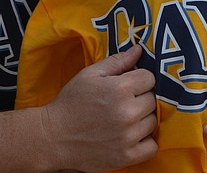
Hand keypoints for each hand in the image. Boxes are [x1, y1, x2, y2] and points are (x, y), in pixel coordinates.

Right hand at [44, 45, 156, 171]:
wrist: (54, 137)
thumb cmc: (71, 102)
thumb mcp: (89, 75)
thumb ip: (117, 61)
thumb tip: (139, 50)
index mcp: (120, 88)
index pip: (149, 78)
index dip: (139, 79)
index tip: (129, 85)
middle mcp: (128, 112)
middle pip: (152, 99)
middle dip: (141, 98)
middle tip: (124, 102)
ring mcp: (128, 136)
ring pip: (152, 122)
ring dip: (142, 119)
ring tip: (124, 119)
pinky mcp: (127, 156)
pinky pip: (152, 147)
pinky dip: (145, 142)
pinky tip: (131, 136)